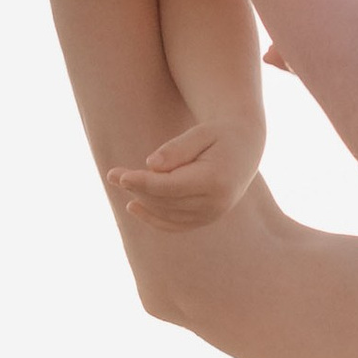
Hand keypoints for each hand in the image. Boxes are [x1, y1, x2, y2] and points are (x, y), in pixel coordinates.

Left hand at [104, 114, 265, 232]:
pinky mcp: (207, 219)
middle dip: (136, 188)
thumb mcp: (200, 132)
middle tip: (112, 174)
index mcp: (215, 181)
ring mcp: (212, 215)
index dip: (141, 182)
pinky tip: (134, 206)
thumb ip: (176, 149)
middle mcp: (216, 204)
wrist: (245, 147)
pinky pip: (174, 225)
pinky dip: (153, 218)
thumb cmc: (219, 134)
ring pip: (166, 214)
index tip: (117, 176)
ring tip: (122, 182)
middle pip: (164, 201)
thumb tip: (150, 166)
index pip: (169, 187)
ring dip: (142, 200)